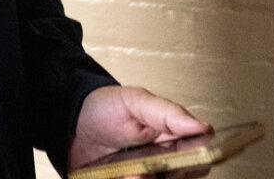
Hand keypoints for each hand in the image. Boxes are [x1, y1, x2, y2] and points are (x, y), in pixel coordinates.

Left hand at [68, 85, 211, 174]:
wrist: (70, 123)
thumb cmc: (106, 108)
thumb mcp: (136, 102)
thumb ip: (168, 114)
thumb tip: (204, 127)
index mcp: (172, 143)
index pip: (199, 161)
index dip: (195, 164)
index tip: (178, 162)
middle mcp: (161, 167)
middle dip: (167, 177)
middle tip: (145, 170)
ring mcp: (142, 178)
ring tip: (128, 174)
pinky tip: (116, 176)